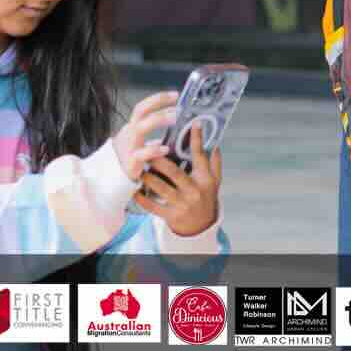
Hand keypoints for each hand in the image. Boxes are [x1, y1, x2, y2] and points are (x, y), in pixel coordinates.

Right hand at [110, 90, 179, 180]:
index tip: (176, 95)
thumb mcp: (139, 144)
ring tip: (174, 118)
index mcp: (131, 128)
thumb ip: (151, 137)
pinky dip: (153, 150)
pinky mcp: (130, 163)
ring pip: (140, 128)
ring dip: (158, 120)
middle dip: (158, 104)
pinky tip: (165, 148)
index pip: (143, 107)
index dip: (158, 99)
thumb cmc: (128, 162)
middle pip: (140, 112)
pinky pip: (141, 154)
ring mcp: (128, 147)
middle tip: (177, 105)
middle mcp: (128, 134)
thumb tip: (169, 129)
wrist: (110, 182)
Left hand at [137, 122, 222, 236]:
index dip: (196, 139)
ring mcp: (181, 205)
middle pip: (174, 172)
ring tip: (138, 167)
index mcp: (205, 180)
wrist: (201, 227)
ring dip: (148, 177)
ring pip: (160, 188)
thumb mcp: (215, 181)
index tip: (193, 123)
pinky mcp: (170, 216)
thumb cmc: (206, 198)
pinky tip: (134, 190)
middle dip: (159, 160)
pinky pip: (152, 207)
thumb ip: (215, 163)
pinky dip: (142, 198)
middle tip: (147, 149)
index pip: (200, 156)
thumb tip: (215, 142)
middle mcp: (194, 191)